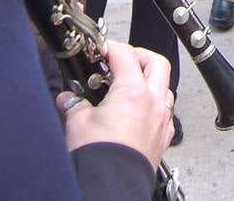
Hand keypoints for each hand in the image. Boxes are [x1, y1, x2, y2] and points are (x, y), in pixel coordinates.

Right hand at [59, 41, 174, 167]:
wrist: (111, 187)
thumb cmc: (100, 158)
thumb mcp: (78, 122)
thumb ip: (74, 103)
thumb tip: (68, 99)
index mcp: (134, 92)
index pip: (126, 55)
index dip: (111, 47)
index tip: (101, 50)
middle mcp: (153, 103)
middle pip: (157, 63)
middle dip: (139, 56)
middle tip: (121, 60)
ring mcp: (162, 121)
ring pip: (164, 87)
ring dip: (149, 81)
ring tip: (128, 86)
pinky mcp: (162, 138)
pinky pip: (165, 112)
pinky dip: (153, 105)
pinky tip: (137, 112)